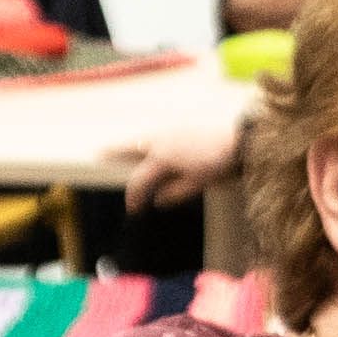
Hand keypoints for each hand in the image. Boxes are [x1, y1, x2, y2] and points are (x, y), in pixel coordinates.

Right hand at [110, 84, 253, 208]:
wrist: (240, 140)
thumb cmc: (218, 163)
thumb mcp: (196, 184)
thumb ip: (174, 193)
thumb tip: (159, 199)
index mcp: (162, 158)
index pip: (139, 181)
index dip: (133, 197)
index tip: (133, 209)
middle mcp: (161, 141)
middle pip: (130, 147)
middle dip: (114, 151)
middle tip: (98, 153)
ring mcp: (171, 131)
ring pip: (143, 137)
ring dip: (130, 143)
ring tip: (120, 148)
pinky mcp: (182, 127)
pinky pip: (157, 134)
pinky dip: (147, 140)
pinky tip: (150, 145)